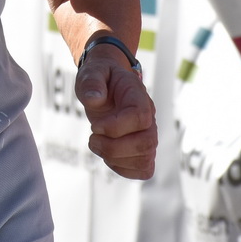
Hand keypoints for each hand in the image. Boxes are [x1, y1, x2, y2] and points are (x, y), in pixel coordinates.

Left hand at [75, 42, 156, 178]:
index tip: (95, 125)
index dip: (115, 127)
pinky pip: (145, 169)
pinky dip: (123, 169)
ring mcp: (148, 134)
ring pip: (145, 160)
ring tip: (97, 144)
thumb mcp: (92, 72)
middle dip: (113, 148)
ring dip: (115, 159)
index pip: (140, 117)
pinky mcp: (143, 149)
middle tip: (92, 138)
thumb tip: (95, 99)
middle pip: (146, 144)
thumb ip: (92, 82)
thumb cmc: (100, 77)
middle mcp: (149, 117)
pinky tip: (108, 155)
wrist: (107, 83)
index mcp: (138, 96)